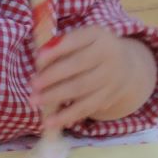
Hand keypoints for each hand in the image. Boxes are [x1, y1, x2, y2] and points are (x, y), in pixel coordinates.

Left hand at [32, 27, 156, 129]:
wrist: (125, 66)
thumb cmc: (88, 51)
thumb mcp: (78, 41)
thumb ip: (58, 47)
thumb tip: (39, 60)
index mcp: (97, 36)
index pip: (77, 40)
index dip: (58, 49)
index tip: (38, 57)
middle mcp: (109, 55)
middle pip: (79, 65)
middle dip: (53, 76)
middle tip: (33, 85)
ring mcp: (111, 77)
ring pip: (82, 88)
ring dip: (56, 97)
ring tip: (35, 102)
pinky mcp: (109, 97)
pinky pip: (87, 107)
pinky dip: (67, 115)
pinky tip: (51, 121)